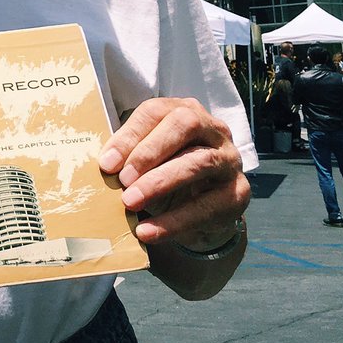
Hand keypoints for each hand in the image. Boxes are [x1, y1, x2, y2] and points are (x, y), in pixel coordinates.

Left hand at [98, 97, 249, 251]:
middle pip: (185, 125)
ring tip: (130, 202)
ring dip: (160, 182)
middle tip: (122, 179)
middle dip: (149, 152)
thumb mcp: (146, 159)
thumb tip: (104, 164)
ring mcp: (229, 159)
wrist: (201, 206)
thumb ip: (128, 154)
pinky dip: (174, 221)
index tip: (106, 163)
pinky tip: (148, 232)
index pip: (156, 111)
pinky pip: (207, 206)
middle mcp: (213, 129)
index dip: (130, 135)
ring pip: (199, 162)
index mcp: (185, 111)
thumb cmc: (165, 171)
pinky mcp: (238, 193)